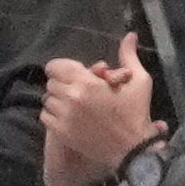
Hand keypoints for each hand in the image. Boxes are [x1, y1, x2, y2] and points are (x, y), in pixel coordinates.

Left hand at [41, 35, 163, 185]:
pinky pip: (45, 116)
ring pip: (47, 100)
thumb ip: (129, 56)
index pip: (55, 66)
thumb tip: (130, 35)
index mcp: (87, 82)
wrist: (132, 150)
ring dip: (57, 100)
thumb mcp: (139, 81)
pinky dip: (53, 115)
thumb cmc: (136, 114)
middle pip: (51, 83)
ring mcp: (64, 116)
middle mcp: (71, 97)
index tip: (71, 74)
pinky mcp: (61, 132)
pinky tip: (68, 117)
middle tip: (75, 90)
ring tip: (72, 104)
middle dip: (62, 84)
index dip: (62, 68)